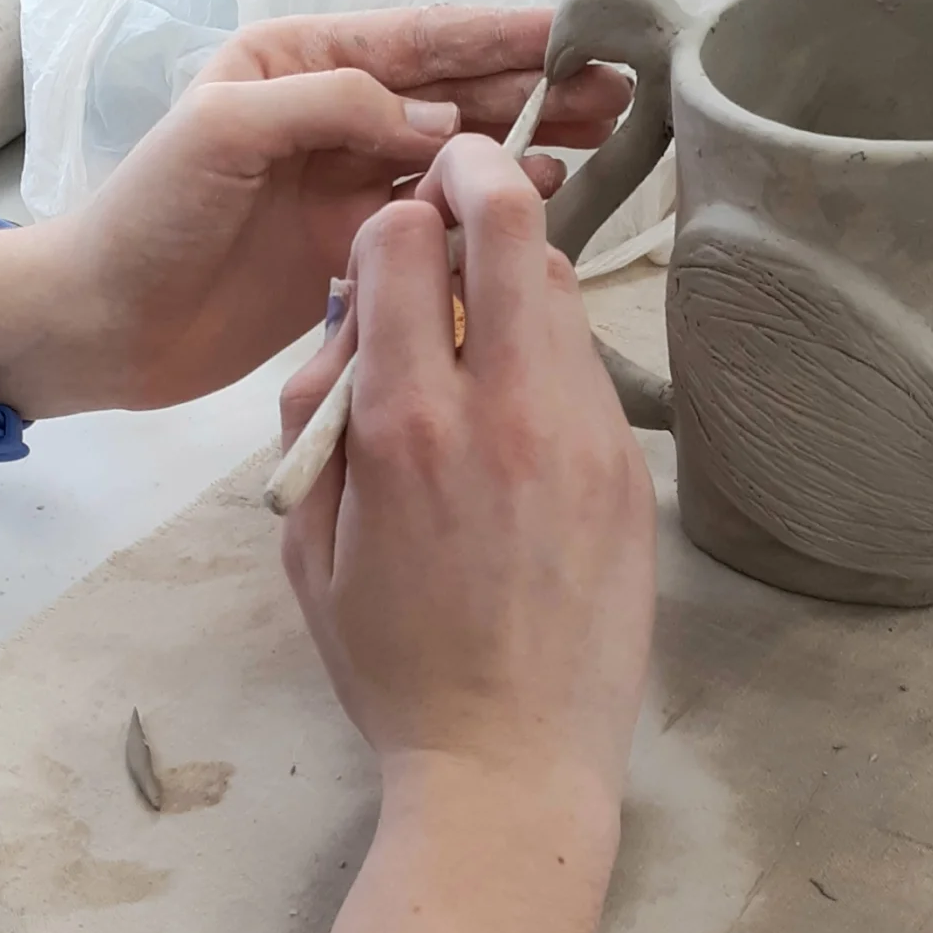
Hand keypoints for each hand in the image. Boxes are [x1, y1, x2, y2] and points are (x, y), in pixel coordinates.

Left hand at [0, 7, 632, 416]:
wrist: (100, 324)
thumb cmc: (149, 214)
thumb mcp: (226, 130)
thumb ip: (334, 108)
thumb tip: (440, 123)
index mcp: (297, 63)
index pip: (417, 40)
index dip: (500, 38)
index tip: (578, 35)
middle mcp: (329, 113)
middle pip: (448, 94)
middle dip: (531, 88)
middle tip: (616, 92)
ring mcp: (342, 185)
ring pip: (450, 156)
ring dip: (521, 145)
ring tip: (601, 137)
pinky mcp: (348, 250)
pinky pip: (430, 221)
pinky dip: (482, 209)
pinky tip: (541, 199)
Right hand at [283, 135, 657, 932]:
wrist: (511, 757)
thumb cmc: (389, 659)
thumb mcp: (304, 544)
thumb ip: (315, 418)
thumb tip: (347, 319)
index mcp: (405, 426)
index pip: (401, 243)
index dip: (388, 219)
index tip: (387, 238)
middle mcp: (503, 408)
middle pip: (511, 223)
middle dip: (476, 174)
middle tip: (456, 176)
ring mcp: (582, 432)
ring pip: (560, 283)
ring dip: (514, 268)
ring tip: (480, 313)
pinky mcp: (628, 465)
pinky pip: (586, 362)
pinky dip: (547, 347)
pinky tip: (520, 404)